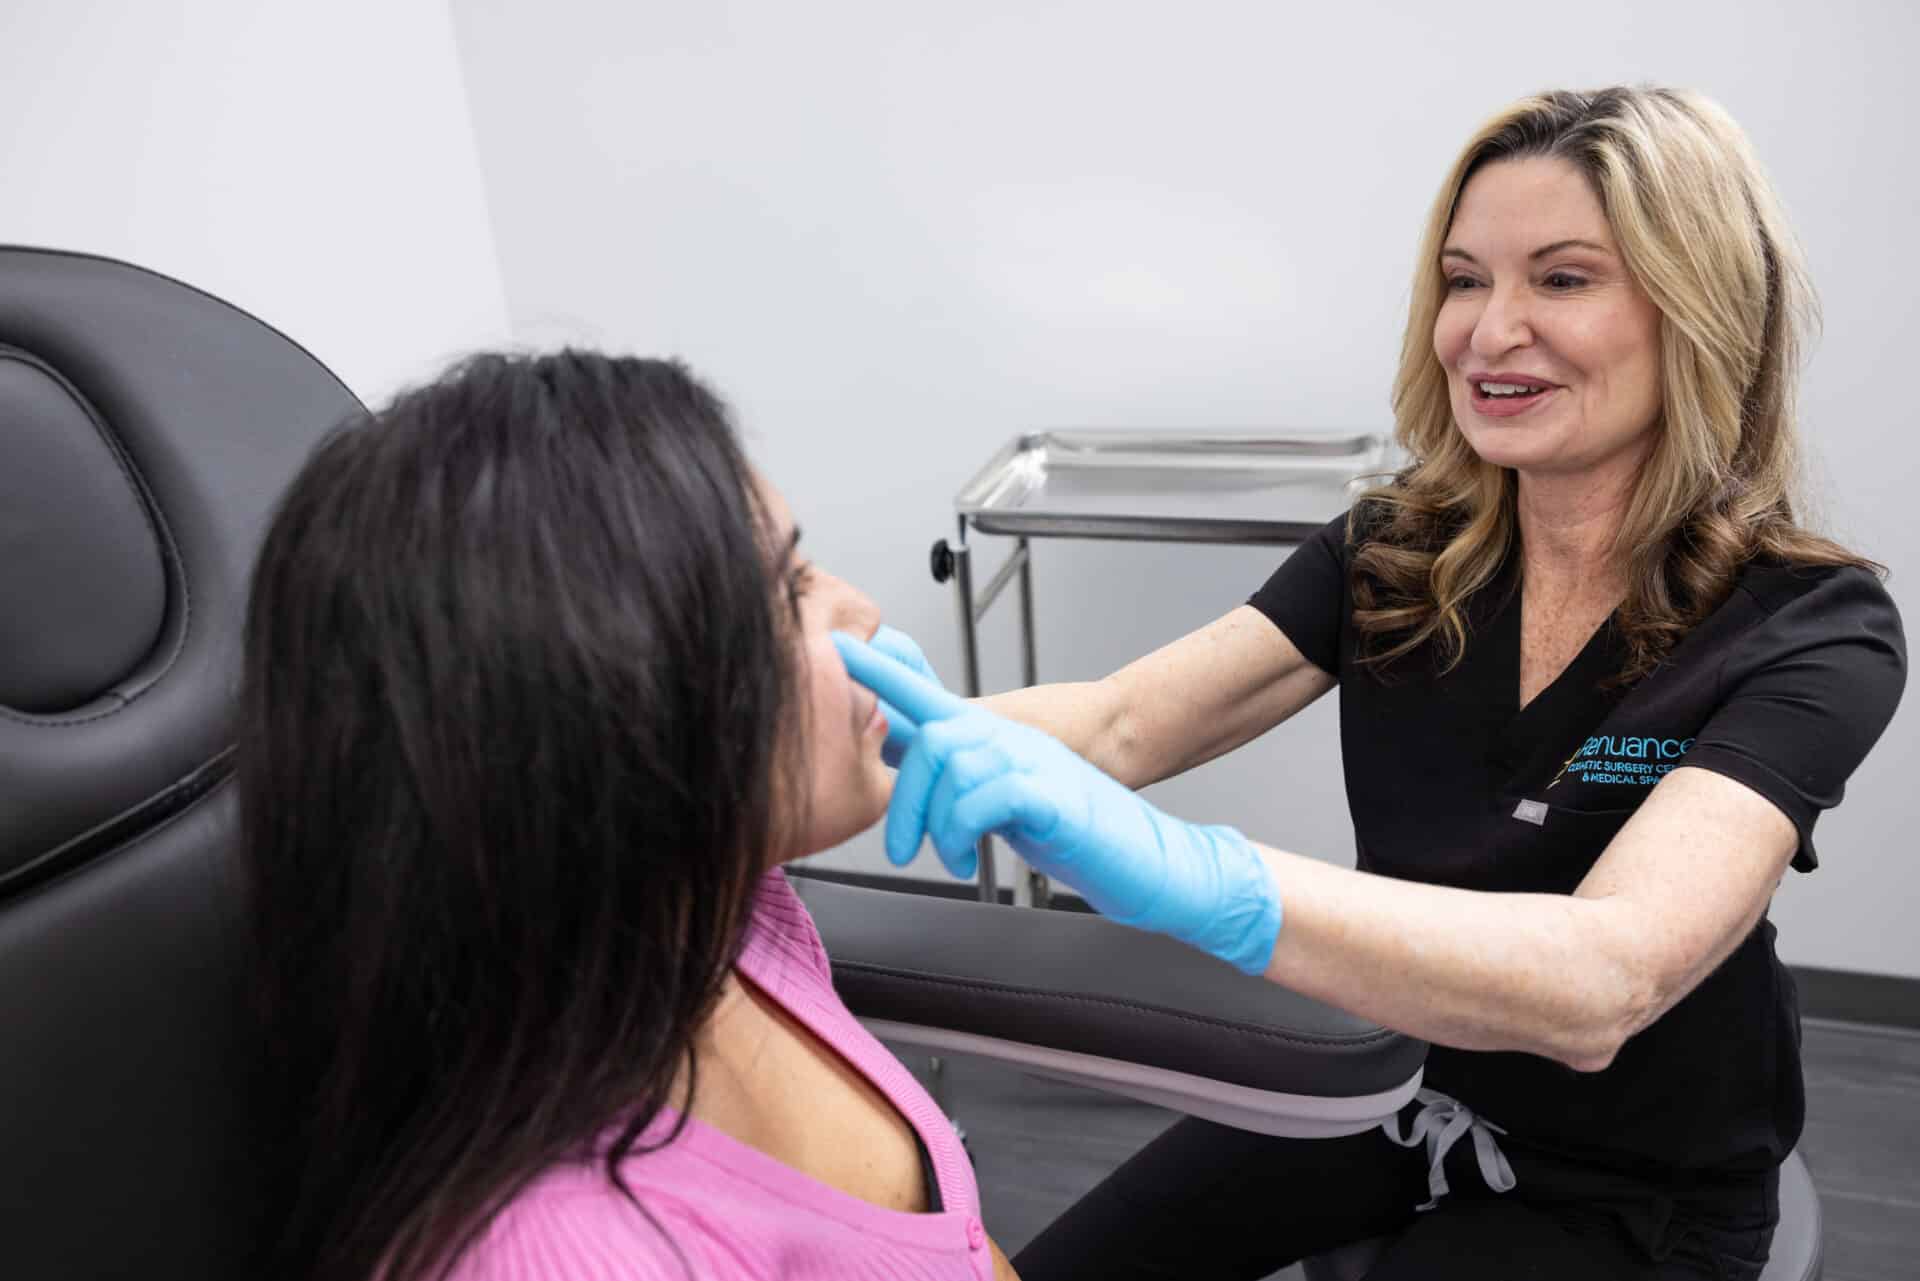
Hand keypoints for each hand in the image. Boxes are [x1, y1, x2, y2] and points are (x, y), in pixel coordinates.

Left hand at [832, 632, 1282, 974]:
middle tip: (903, 847)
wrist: (1150, 861)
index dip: (882, 673)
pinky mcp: (1055, 799)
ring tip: (952, 856)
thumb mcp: (1004, 802)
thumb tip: (912, 778)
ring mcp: (1036, 766)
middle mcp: (1013, 743)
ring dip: (936, 822)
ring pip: (954, 763)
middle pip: (932, 738)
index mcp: (996, 742)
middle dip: (904, 800)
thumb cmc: (1077, 834)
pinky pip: (989, 795)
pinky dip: (963, 829)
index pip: (928, 696)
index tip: (839, 650)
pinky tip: (971, 854)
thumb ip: (961, 783)